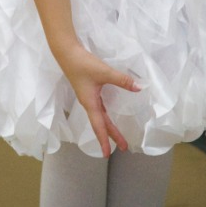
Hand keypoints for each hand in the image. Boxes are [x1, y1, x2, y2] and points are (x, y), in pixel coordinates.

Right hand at [55, 43, 140, 157]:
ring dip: (108, 127)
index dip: (104, 140)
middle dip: (112, 135)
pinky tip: (107, 113)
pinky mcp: (88, 90)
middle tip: (124, 147)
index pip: (99, 126)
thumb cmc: (83, 64)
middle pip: (101, 124)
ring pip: (100, 116)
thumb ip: (121, 80)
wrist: (67, 52)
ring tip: (117, 135)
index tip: (107, 154)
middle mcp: (89, 103)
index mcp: (90, 103)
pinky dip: (104, 116)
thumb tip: (139, 88)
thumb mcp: (104, 72)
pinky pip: (98, 108)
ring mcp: (88, 97)